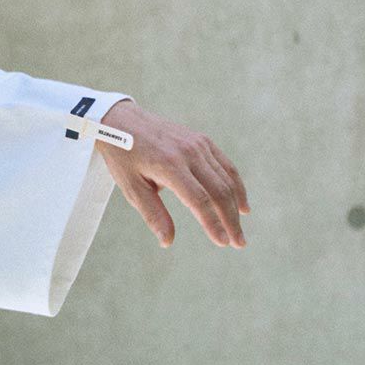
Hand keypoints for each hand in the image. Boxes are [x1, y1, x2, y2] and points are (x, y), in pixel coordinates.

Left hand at [97, 99, 249, 248]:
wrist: (123, 121)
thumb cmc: (124, 157)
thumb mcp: (131, 188)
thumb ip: (153, 214)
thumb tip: (168, 242)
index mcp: (170, 165)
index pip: (199, 200)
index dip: (213, 223)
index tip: (223, 242)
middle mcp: (190, 153)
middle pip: (219, 190)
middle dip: (231, 219)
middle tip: (239, 243)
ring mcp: (199, 144)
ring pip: (226, 178)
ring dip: (236, 205)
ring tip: (239, 229)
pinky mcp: (203, 141)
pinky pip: (225, 165)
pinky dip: (235, 185)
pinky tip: (240, 203)